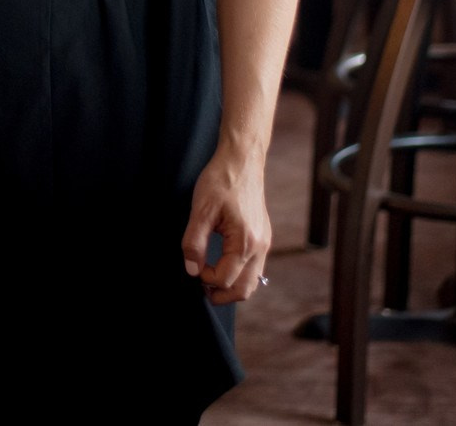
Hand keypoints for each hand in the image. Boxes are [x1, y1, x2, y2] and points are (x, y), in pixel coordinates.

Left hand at [181, 145, 271, 304]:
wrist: (242, 161)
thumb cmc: (221, 181)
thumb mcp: (200, 209)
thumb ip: (194, 242)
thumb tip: (191, 269)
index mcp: (245, 241)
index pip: (225, 278)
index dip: (205, 278)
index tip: (193, 265)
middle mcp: (260, 246)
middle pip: (244, 289)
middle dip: (222, 294)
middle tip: (201, 287)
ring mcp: (264, 243)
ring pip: (252, 281)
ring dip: (231, 286)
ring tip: (210, 277)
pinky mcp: (263, 237)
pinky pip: (255, 268)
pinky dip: (240, 275)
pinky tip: (223, 265)